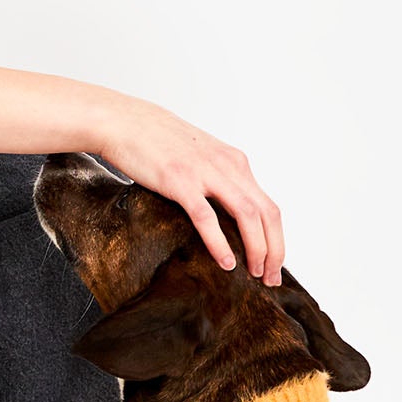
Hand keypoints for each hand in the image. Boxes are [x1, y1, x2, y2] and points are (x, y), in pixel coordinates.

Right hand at [96, 99, 286, 283]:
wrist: (125, 122)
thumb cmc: (158, 143)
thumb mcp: (200, 158)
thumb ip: (218, 180)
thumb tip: (226, 214)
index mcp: (234, 163)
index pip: (268, 206)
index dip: (276, 239)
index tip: (273, 265)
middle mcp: (227, 166)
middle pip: (267, 213)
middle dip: (274, 250)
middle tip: (270, 279)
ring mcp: (204, 173)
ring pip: (247, 215)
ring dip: (256, 249)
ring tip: (254, 274)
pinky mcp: (180, 181)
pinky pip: (207, 217)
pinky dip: (220, 243)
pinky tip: (226, 263)